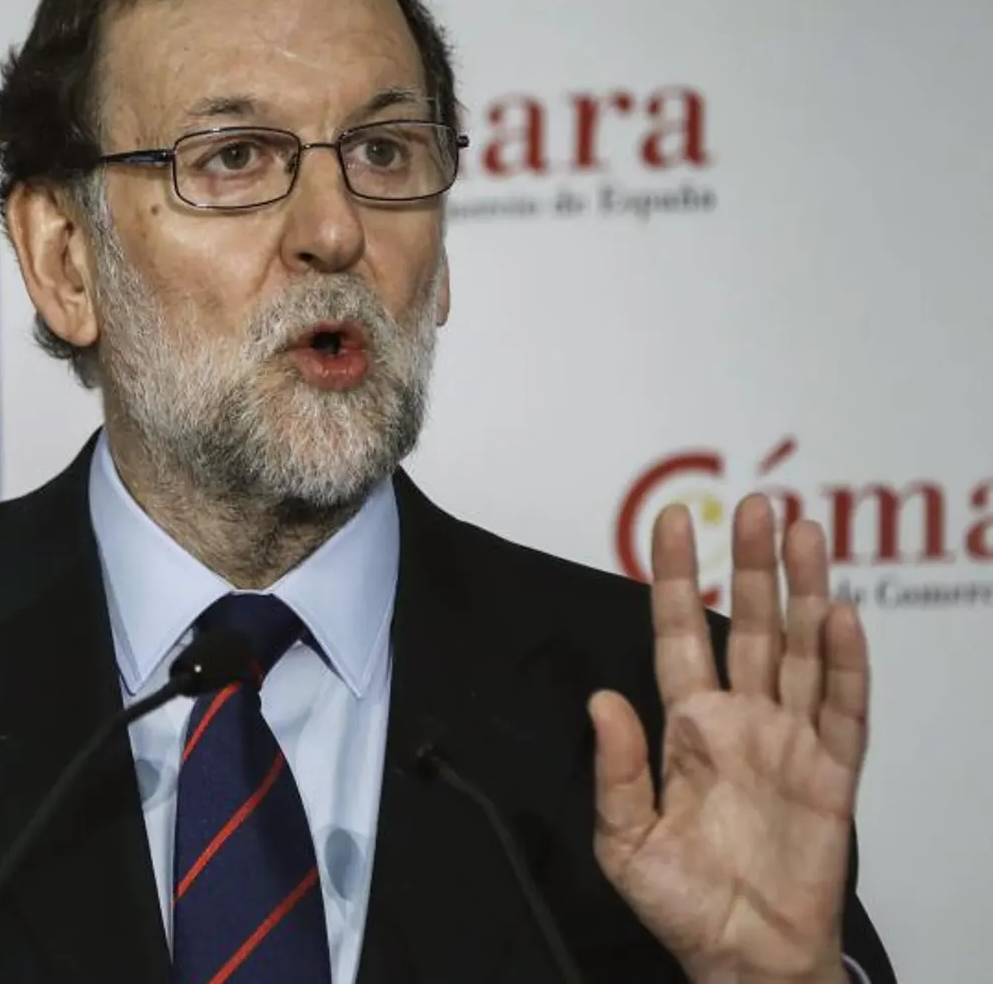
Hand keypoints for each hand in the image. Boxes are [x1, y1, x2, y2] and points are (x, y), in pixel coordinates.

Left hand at [590, 495, 868, 983]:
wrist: (744, 955)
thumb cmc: (684, 902)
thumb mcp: (624, 840)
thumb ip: (615, 769)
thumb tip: (601, 700)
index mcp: (688, 729)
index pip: (676, 634)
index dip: (672, 577)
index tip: (673, 521)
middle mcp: (742, 721)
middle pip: (747, 625)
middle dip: (751, 565)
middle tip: (754, 505)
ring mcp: (791, 741)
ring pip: (799, 649)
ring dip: (803, 591)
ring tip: (804, 532)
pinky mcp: (833, 772)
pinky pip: (842, 708)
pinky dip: (842, 662)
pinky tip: (837, 616)